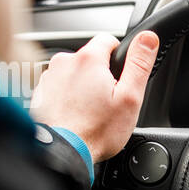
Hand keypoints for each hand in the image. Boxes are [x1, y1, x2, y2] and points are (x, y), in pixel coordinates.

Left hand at [31, 31, 159, 162]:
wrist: (63, 152)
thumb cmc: (96, 130)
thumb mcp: (129, 97)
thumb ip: (139, 63)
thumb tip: (148, 37)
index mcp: (88, 59)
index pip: (108, 39)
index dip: (119, 57)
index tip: (120, 78)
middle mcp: (64, 62)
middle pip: (90, 58)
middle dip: (101, 75)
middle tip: (108, 101)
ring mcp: (49, 76)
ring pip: (75, 73)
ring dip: (83, 86)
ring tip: (90, 111)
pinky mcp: (40, 91)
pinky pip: (60, 87)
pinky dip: (68, 97)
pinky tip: (75, 115)